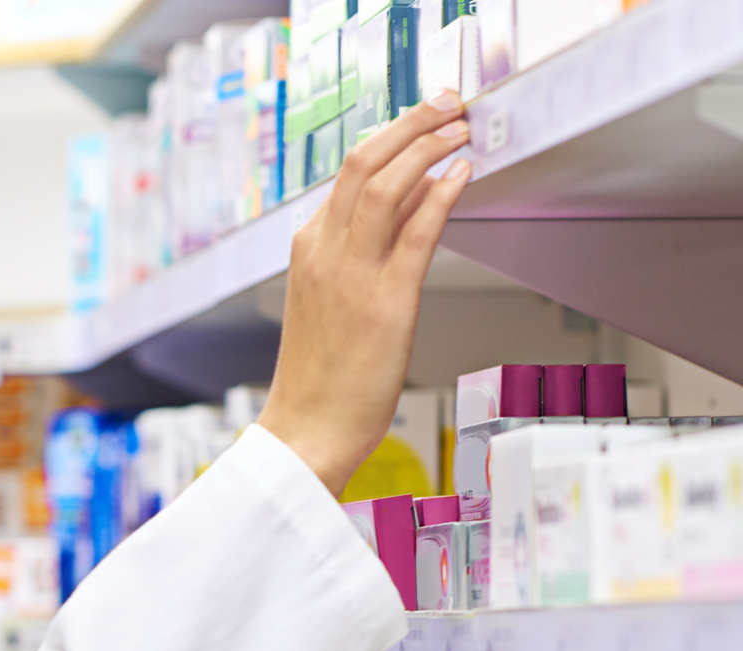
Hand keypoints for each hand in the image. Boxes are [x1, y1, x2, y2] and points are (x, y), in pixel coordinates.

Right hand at [258, 91, 473, 494]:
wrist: (305, 431)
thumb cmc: (319, 379)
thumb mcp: (326, 302)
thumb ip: (356, 254)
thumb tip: (403, 211)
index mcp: (307, 250)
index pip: (346, 175)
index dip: (389, 138)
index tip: (420, 121)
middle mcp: (323, 252)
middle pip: (363, 164)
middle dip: (410, 124)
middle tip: (446, 104)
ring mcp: (352, 275)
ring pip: (386, 184)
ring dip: (428, 145)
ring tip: (461, 128)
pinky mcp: (385, 302)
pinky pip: (416, 231)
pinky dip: (441, 193)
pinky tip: (462, 173)